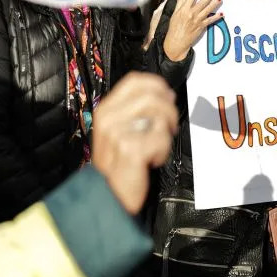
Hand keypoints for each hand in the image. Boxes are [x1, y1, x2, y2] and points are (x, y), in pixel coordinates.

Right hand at [92, 72, 178, 214]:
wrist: (107, 195)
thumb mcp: (117, 131)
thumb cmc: (117, 165)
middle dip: (169, 110)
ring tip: (158, 145)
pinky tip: (152, 160)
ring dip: (166, 132)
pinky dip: (163, 151)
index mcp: (106, 109)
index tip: (167, 96)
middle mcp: (109, 118)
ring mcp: (117, 132)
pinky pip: (161, 137)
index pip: (134, 80)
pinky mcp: (130, 148)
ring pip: (159, 115)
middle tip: (170, 126)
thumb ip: (133, 112)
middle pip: (151, 95)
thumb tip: (162, 95)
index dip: (157, 85)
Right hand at [162, 0, 222, 61]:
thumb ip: (179, 2)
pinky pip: (211, 20)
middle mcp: (192, 13)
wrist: (177, 41)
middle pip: (202, 2)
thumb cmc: (174, 28)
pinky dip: (216, 17)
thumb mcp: (174, 13)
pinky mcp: (201, 26)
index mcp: (184, 9)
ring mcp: (197, 20)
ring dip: (215, 4)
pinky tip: (221, 14)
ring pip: (208, 9)